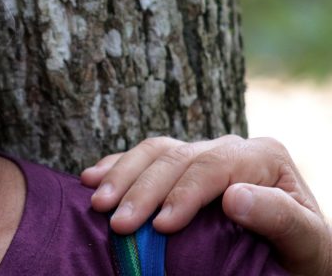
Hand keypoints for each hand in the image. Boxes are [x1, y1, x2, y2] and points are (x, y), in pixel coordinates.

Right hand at [80, 135, 331, 275]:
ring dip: (120, 174)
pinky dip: (115, 165)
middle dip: (142, 189)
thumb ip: (279, 216)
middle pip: (176, 157)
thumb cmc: (303, 252)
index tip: (160, 226)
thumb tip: (234, 196)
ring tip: (97, 202)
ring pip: (153, 150)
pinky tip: (92, 178)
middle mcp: (229, 146)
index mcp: (262, 156)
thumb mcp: (307, 241)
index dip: (181, 193)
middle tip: (117, 222)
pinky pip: (143, 155)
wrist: (295, 252)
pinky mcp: (181, 162)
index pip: (212, 167)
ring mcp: (202, 151)